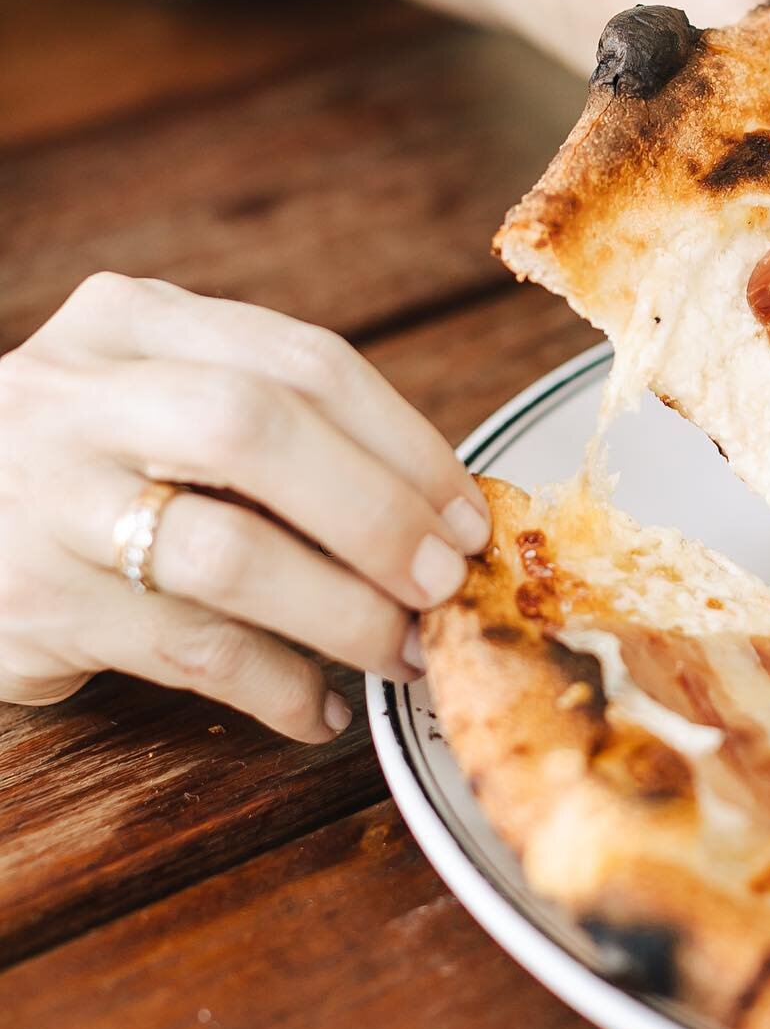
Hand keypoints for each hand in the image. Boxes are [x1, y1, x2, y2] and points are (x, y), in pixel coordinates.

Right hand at [0, 274, 489, 741]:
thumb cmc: (85, 464)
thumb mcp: (154, 400)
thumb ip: (272, 426)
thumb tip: (435, 512)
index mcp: (135, 322)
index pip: (304, 362)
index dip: (405, 443)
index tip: (466, 510)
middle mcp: (81, 395)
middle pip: (264, 432)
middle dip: (379, 514)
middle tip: (444, 580)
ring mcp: (47, 497)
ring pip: (228, 552)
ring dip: (342, 612)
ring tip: (403, 650)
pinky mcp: (33, 604)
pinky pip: (189, 650)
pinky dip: (276, 685)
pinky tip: (319, 707)